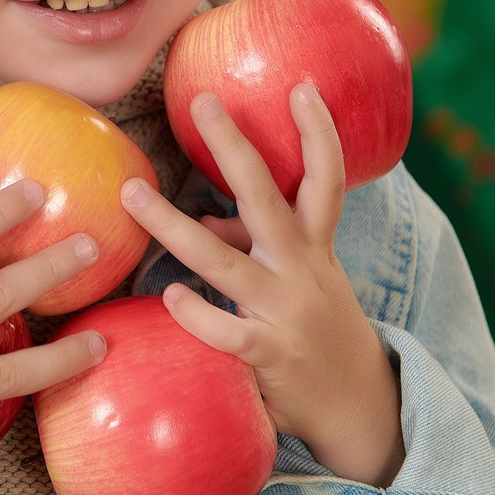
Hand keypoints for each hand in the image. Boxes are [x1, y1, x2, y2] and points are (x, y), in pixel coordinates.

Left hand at [121, 86, 404, 488]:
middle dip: (234, 148)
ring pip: (221, 262)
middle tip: (202, 103)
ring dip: (171, 227)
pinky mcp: (268, 354)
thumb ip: (251, 247)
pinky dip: (194, 311)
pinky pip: (223, 330)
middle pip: (266, 198)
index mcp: (316, 248)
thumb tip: (198, 221)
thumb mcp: (298, 281)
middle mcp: (302, 270)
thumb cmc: (317, 331)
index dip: (318, 132)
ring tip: (132, 196)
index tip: (301, 86)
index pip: (326, 179)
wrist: (361, 409)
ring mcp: (284, 311)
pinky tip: (169, 294)